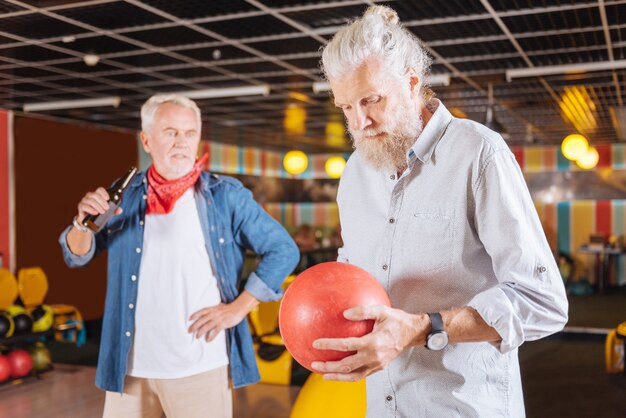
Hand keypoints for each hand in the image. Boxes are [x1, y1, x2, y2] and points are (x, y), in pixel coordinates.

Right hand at [76, 187, 121, 223]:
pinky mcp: (81, 207)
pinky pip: (85, 206)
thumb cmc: (99, 213)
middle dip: (102, 202)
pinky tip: (95, 213)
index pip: (100, 190)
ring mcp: (84, 200)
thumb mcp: (108, 212)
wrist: (89, 221)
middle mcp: (90, 196)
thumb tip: (120, 210)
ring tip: (102, 212)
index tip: (108, 198)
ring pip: (91, 201)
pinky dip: (91, 209)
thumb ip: (114, 210)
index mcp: (97, 195)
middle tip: (107, 208)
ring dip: (98, 206)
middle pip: (95, 195)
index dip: (104, 193)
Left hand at [188, 303, 245, 341]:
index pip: (201, 311)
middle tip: (189, 331)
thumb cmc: (229, 308)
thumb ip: (214, 309)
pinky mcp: (223, 324)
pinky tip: (208, 340)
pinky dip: (211, 336)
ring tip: (197, 337)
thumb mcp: (219, 306)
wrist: (238, 308)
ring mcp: (218, 319)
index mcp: (212, 309)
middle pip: (201, 320)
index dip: (195, 315)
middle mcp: (213, 314)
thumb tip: (209, 312)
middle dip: (194, 326)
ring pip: (206, 326)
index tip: (189, 319)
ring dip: (200, 332)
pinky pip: (215, 331)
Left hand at [311, 305, 427, 381]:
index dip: (330, 345)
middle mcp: (374, 356)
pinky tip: (338, 372)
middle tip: (314, 364)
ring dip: (337, 376)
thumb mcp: (381, 310)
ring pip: (353, 375)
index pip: (347, 345)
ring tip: (323, 374)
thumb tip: (344, 313)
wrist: (412, 333)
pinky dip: (348, 376)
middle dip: (329, 367)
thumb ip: (363, 311)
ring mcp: (377, 364)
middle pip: (347, 366)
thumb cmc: (396, 319)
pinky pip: (360, 375)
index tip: (316, 343)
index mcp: (373, 342)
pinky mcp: (378, 367)